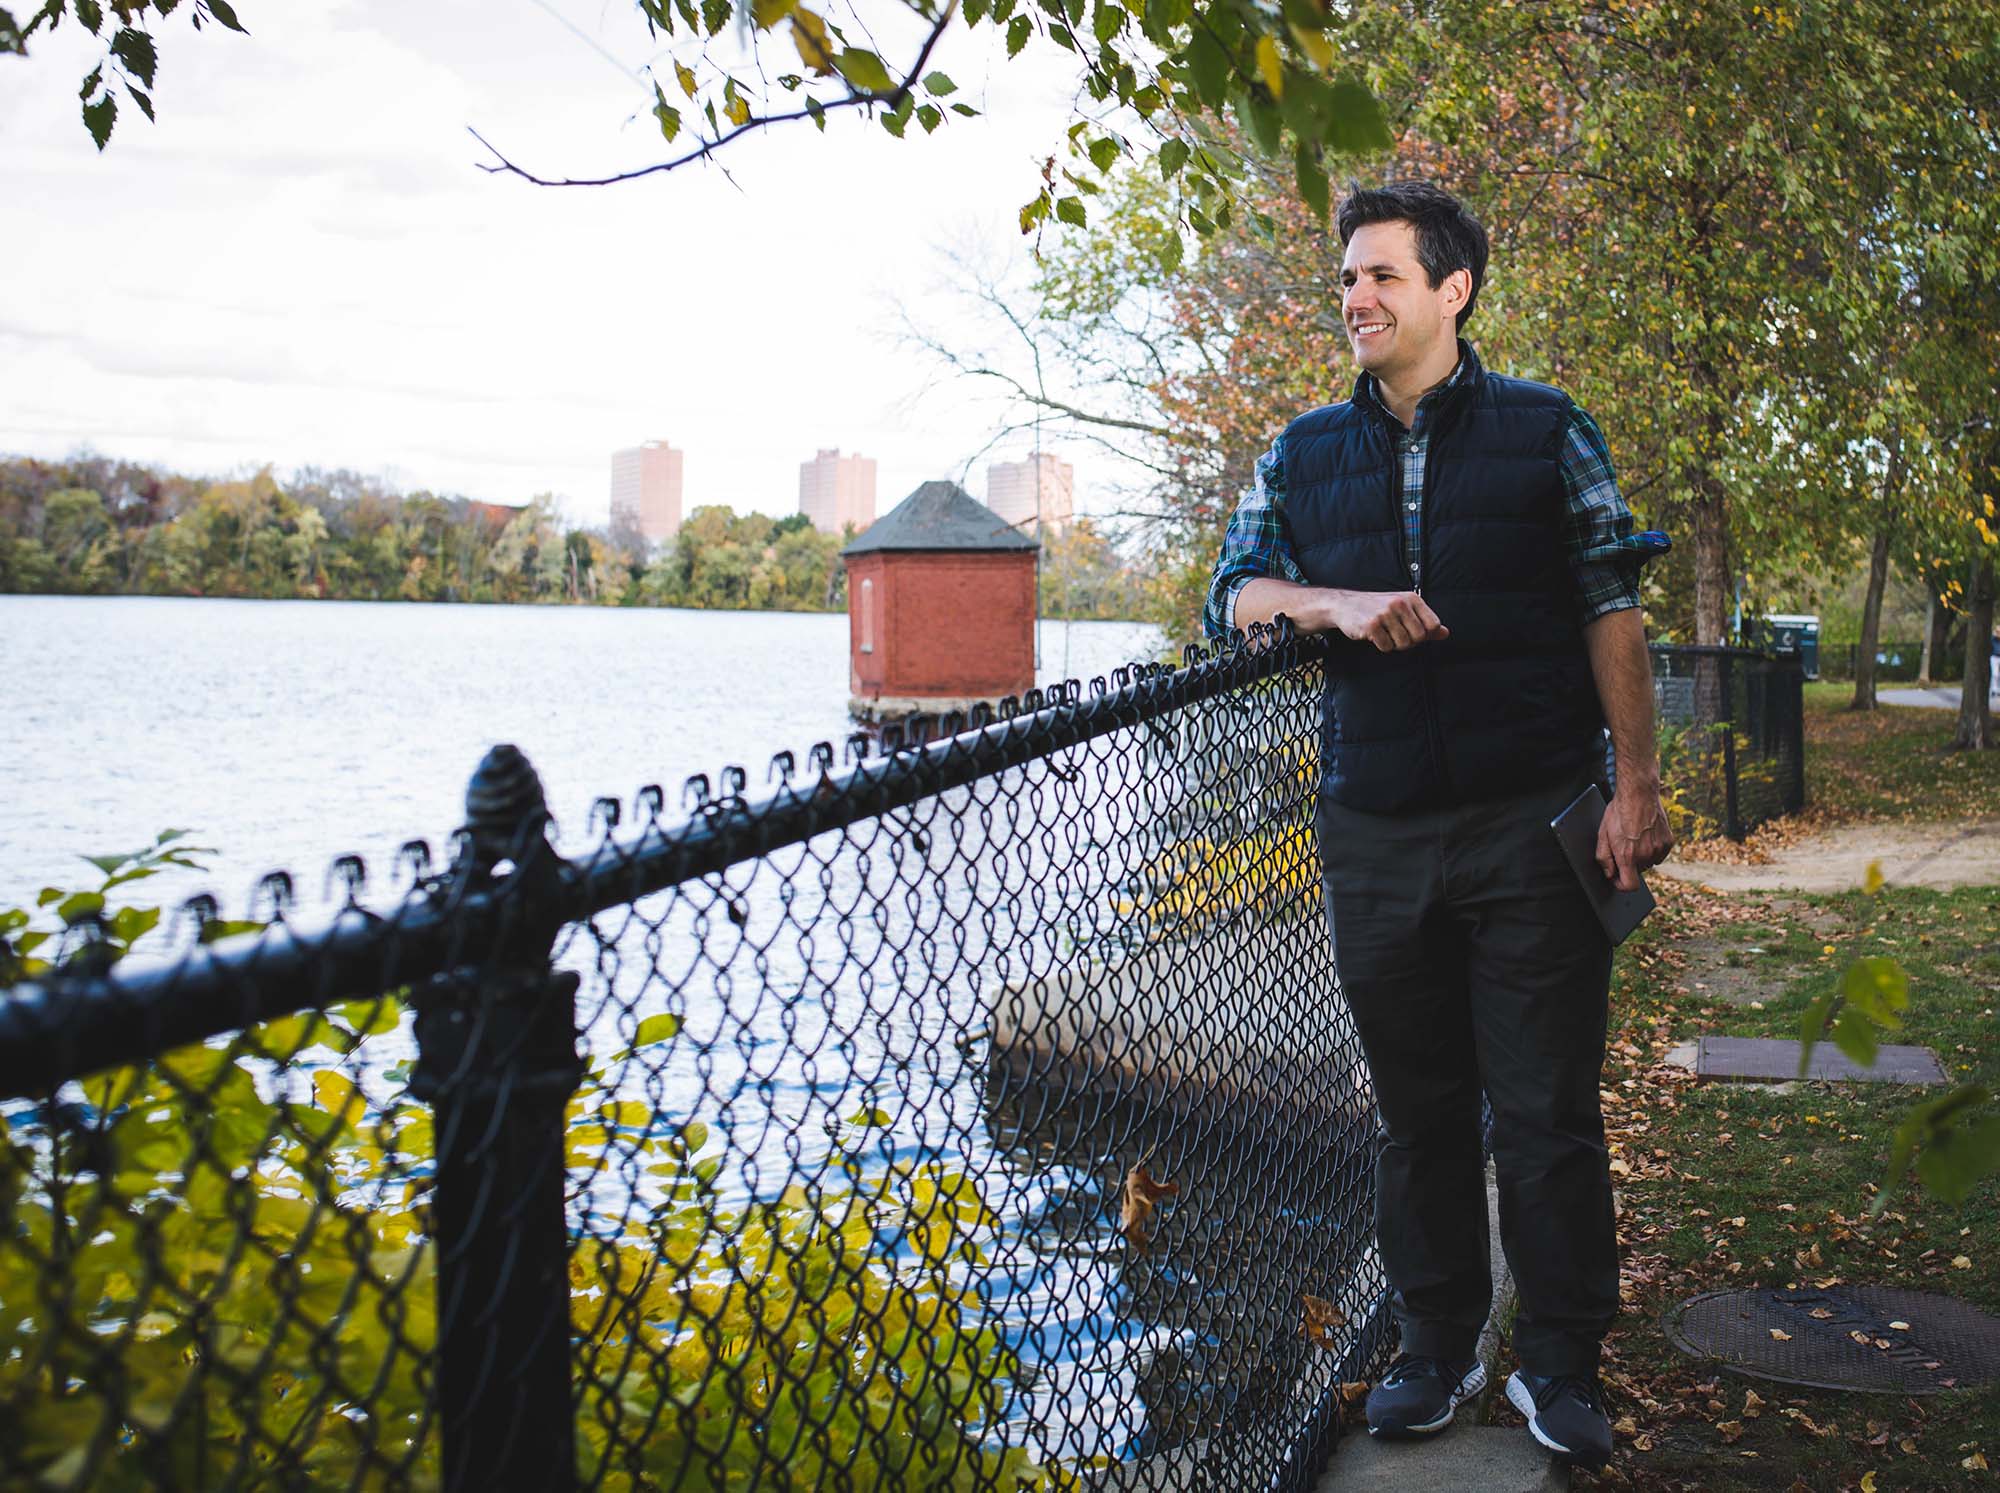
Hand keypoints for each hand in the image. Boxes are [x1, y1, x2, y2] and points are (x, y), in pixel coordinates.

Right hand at [1325, 590, 1448, 651]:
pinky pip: (1386, 647)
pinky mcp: (1372, 625)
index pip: (1433, 625)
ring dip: (1393, 644)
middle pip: (1419, 637)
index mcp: (1411, 598)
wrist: (1345, 605)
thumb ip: (1425, 622)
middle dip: (1408, 642)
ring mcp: (1385, 613)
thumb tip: (1445, 633)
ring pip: (1403, 644)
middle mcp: (1400, 603)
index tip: (1412, 631)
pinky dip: (1381, 646)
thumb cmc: (1378, 608)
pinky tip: (1374, 635)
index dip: (1425, 634)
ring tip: (1384, 633)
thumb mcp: (1404, 610)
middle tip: (1395, 634)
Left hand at [1596, 785, 1673, 891]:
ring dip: (1641, 856)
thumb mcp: (1603, 834)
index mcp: (1628, 856)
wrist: (1639, 794)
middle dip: (1628, 864)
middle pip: (1637, 871)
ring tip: (1634, 838)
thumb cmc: (1618, 812)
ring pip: (1648, 862)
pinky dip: (1652, 849)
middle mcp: (1646, 855)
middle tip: (1622, 847)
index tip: (1616, 878)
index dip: (1621, 885)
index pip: (1630, 886)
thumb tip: (1609, 874)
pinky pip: (1659, 853)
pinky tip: (1645, 835)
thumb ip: (1604, 858)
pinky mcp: (1668, 842)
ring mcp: (1659, 849)